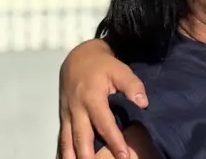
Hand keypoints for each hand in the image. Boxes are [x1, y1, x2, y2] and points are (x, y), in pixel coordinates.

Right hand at [57, 39, 148, 158]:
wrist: (78, 56)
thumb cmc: (103, 65)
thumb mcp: (120, 70)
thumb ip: (132, 86)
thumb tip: (143, 103)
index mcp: (92, 97)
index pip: (104, 123)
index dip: (114, 140)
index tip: (123, 156)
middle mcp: (77, 108)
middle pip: (82, 136)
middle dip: (88, 156)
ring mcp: (67, 113)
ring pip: (68, 140)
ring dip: (72, 156)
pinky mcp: (63, 116)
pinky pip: (62, 137)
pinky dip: (64, 151)